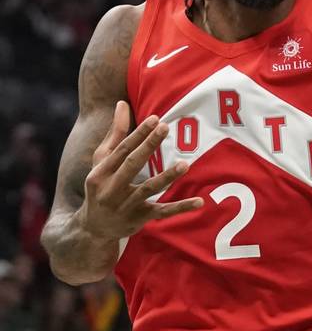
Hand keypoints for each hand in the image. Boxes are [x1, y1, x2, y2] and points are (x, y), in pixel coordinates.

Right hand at [79, 101, 202, 240]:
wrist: (93, 227)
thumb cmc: (101, 184)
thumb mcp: (101, 160)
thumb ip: (115, 132)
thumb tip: (122, 102)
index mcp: (100, 172)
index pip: (122, 149)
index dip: (139, 133)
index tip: (155, 118)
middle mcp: (111, 190)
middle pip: (132, 164)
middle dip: (149, 146)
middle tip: (166, 127)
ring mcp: (126, 206)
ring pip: (149, 189)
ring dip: (167, 177)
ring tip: (185, 164)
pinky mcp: (140, 219)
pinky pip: (163, 212)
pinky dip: (181, 207)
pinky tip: (199, 202)